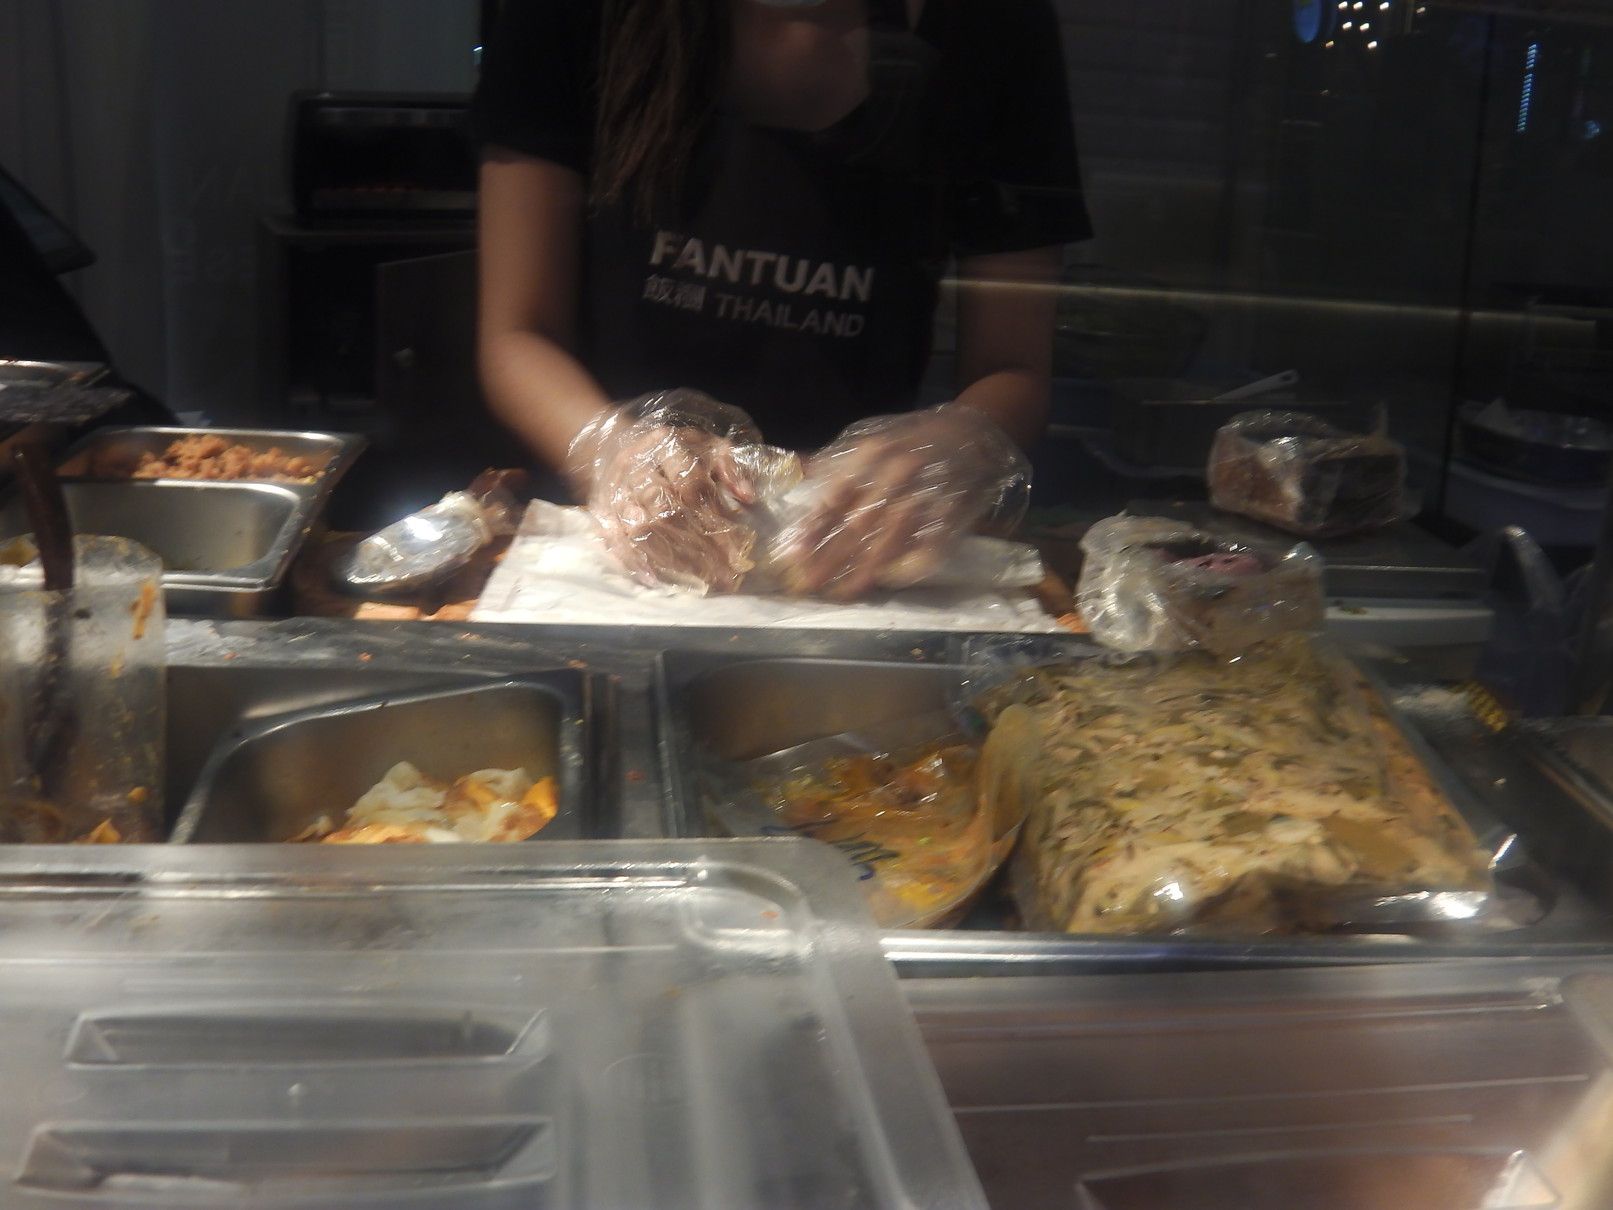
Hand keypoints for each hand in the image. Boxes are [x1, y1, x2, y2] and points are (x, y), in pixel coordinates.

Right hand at [567, 390, 762, 593]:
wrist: (612, 443)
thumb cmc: (670, 450)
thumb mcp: (703, 445)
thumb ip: (728, 466)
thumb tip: (748, 497)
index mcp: (664, 444)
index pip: (691, 486)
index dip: (715, 520)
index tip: (737, 551)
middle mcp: (634, 465)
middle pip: (667, 512)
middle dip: (698, 547)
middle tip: (724, 575)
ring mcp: (613, 488)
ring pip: (642, 528)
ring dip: (671, 557)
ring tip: (701, 581)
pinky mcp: (599, 509)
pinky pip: (613, 538)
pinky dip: (632, 561)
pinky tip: (655, 580)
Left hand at [771, 405, 1029, 599]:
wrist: (976, 430)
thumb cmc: (917, 439)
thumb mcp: (875, 436)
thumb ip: (838, 458)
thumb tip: (797, 467)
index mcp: (874, 453)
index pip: (836, 494)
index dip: (813, 527)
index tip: (793, 554)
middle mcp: (898, 472)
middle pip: (859, 522)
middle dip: (831, 556)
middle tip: (808, 584)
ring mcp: (928, 492)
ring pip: (891, 538)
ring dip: (865, 569)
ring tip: (843, 593)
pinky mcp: (954, 510)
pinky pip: (931, 544)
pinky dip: (911, 565)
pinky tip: (890, 582)